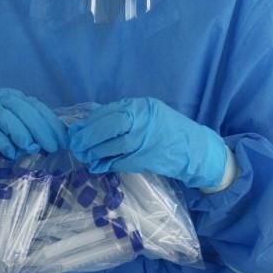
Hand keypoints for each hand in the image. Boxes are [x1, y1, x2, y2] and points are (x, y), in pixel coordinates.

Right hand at [0, 88, 67, 189]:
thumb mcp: (17, 126)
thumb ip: (34, 129)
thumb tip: (59, 141)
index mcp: (13, 97)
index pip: (37, 107)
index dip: (52, 124)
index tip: (63, 141)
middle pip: (24, 111)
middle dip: (41, 130)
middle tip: (52, 148)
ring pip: (8, 118)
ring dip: (23, 134)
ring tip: (32, 148)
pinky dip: (5, 144)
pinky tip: (12, 154)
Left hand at [68, 98, 227, 188]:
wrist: (195, 149)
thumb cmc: (168, 131)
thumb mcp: (148, 114)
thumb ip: (124, 116)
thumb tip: (91, 123)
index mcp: (141, 107)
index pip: (109, 112)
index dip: (89, 122)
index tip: (76, 130)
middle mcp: (144, 120)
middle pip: (109, 126)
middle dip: (88, 136)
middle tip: (76, 144)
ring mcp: (147, 140)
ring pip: (114, 145)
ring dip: (95, 152)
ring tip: (86, 155)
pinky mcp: (148, 158)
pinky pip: (122, 161)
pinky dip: (108, 163)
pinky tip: (99, 165)